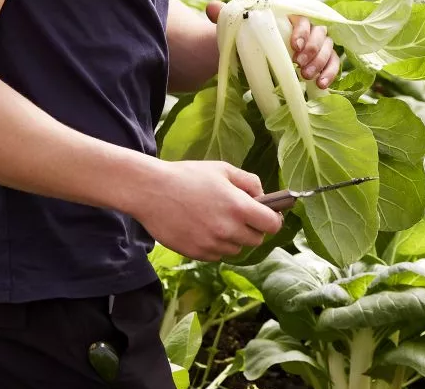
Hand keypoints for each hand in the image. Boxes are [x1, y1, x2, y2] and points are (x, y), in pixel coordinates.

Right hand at [130, 160, 283, 260]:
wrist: (150, 191)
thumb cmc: (186, 176)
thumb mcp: (221, 169)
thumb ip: (249, 181)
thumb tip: (262, 195)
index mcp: (239, 207)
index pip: (272, 225)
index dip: (273, 219)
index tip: (268, 214)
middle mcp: (229, 230)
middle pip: (256, 239)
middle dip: (252, 228)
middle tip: (238, 215)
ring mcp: (212, 244)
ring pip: (236, 248)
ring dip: (232, 238)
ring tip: (215, 219)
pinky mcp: (197, 254)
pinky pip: (216, 255)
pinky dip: (215, 245)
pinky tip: (201, 228)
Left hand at [206, 2, 341, 89]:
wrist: (250, 56)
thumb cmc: (245, 39)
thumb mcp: (235, 29)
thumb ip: (225, 16)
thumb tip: (211, 6)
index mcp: (288, 16)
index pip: (303, 18)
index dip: (302, 31)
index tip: (293, 46)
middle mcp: (306, 28)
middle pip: (320, 33)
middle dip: (313, 50)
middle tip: (299, 66)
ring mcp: (316, 46)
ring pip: (328, 49)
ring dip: (321, 63)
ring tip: (306, 78)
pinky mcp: (321, 62)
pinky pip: (333, 64)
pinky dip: (331, 73)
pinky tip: (321, 85)